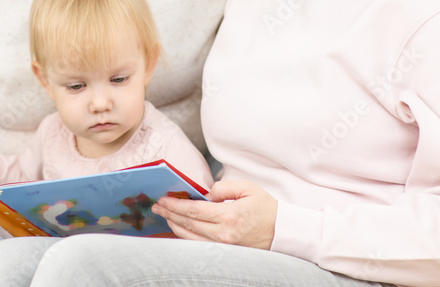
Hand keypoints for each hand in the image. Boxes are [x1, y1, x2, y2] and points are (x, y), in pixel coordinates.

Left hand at [151, 179, 277, 248]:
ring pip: (191, 237)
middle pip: (188, 224)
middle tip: (156, 206)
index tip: (163, 199)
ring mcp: (225, 245)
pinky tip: (179, 227)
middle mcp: (224, 233)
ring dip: (174, 226)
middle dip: (169, 214)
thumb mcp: (247, 187)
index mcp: (229, 215)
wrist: (283, 231)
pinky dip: (186, 236)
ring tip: (164, 215)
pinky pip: (200, 245)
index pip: (194, 210)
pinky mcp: (226, 251)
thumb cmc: (266, 207)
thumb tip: (205, 194)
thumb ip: (223, 187)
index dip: (175, 205)